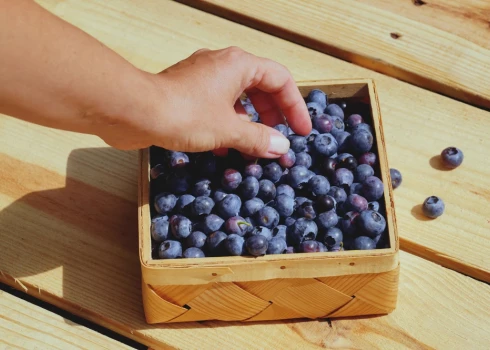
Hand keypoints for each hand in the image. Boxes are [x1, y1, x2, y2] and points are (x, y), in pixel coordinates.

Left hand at [99, 47, 310, 157]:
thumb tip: (280, 147)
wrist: (135, 111)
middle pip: (259, 87)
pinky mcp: (186, 91)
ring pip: (237, 98)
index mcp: (239, 65)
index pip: (280, 80)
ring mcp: (202, 77)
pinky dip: (226, 124)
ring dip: (248, 123)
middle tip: (277, 139)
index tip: (301, 131)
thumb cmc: (184, 113)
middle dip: (271, 116)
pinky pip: (216, 105)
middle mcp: (222, 65)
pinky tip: (225, 147)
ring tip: (252, 148)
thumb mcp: (229, 129)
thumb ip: (258, 138)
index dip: (294, 106)